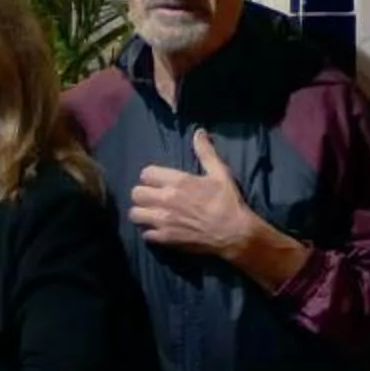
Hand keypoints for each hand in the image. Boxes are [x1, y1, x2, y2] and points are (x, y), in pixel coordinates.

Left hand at [130, 133, 259, 260]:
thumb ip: (205, 152)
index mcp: (177, 182)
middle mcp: (166, 200)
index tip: (158, 181)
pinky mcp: (165, 238)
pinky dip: (150, 232)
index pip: (146, 173)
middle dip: (143, 194)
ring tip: (151, 213)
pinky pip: (145, 234)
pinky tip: (159, 229)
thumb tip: (199, 132)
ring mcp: (163, 220)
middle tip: (153, 197)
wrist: (234, 232)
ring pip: (135, 213)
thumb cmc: (228, 201)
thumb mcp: (220, 173)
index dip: (151, 177)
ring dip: (142, 212)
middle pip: (136, 193)